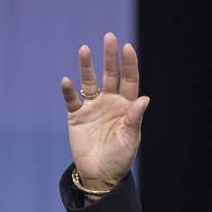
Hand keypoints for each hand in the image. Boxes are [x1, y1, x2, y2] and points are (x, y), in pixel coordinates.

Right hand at [61, 32, 149, 190]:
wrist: (100, 174)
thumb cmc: (120, 158)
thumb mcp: (130, 140)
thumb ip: (134, 119)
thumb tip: (144, 99)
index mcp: (127, 106)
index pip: (129, 80)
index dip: (129, 64)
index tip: (127, 47)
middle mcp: (110, 102)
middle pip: (110, 75)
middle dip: (110, 57)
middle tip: (109, 37)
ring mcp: (93, 107)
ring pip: (89, 82)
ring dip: (86, 67)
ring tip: (84, 50)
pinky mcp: (76, 116)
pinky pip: (72, 100)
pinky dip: (68, 91)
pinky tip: (66, 81)